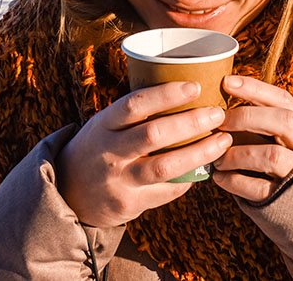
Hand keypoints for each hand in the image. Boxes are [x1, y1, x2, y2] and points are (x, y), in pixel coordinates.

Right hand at [56, 81, 232, 227]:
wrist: (69, 193)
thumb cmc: (99, 147)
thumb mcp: (105, 124)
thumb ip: (135, 113)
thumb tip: (186, 90)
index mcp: (103, 124)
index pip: (135, 104)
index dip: (167, 94)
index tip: (195, 86)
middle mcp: (109, 152)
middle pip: (154, 134)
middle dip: (191, 122)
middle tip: (218, 113)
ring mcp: (118, 181)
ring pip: (165, 167)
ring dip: (200, 152)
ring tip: (223, 141)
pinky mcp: (129, 205)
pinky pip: (167, 190)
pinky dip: (190, 177)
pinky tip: (206, 166)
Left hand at [212, 75, 292, 202]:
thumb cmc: (289, 163)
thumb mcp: (286, 138)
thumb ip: (265, 121)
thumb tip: (222, 103)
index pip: (282, 99)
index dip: (255, 88)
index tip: (226, 82)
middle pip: (282, 121)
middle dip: (246, 117)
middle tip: (220, 121)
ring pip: (270, 156)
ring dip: (236, 154)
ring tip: (216, 157)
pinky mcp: (286, 200)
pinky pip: (259, 188)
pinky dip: (234, 182)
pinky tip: (220, 177)